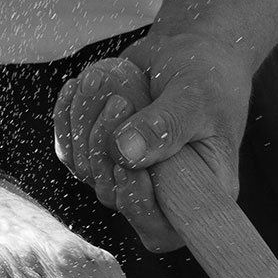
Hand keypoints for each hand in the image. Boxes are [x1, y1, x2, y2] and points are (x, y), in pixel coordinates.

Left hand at [52, 31, 253, 251]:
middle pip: (115, 196)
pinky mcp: (106, 154)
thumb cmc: (207, 74)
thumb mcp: (195, 96)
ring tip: (103, 81)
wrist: (189, 48)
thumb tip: (125, 155)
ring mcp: (130, 174)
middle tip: (119, 101)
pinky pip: (72, 150)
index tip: (126, 164)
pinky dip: (69, 118)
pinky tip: (79, 86)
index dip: (137, 206)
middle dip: (105, 147)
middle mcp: (163, 191)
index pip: (161, 229)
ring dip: (86, 124)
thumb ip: (164, 126)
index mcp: (201, 190)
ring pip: (89, 169)